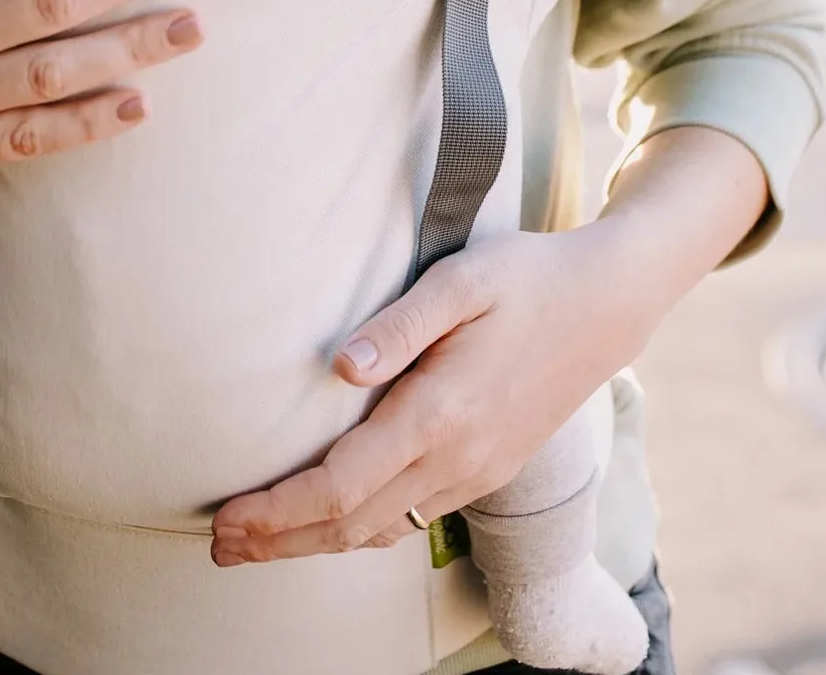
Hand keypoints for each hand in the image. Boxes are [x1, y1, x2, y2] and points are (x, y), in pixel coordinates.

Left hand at [210, 229, 632, 563]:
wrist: (607, 304)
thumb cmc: (527, 278)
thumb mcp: (460, 281)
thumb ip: (398, 326)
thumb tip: (338, 367)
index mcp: (440, 413)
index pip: (339, 485)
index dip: (276, 511)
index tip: (225, 521)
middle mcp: (457, 458)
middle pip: (351, 524)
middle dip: (281, 541)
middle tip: (219, 547)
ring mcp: (475, 471)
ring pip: (381, 529)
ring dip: (315, 542)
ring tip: (258, 543)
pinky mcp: (487, 469)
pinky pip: (411, 517)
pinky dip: (361, 531)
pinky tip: (332, 523)